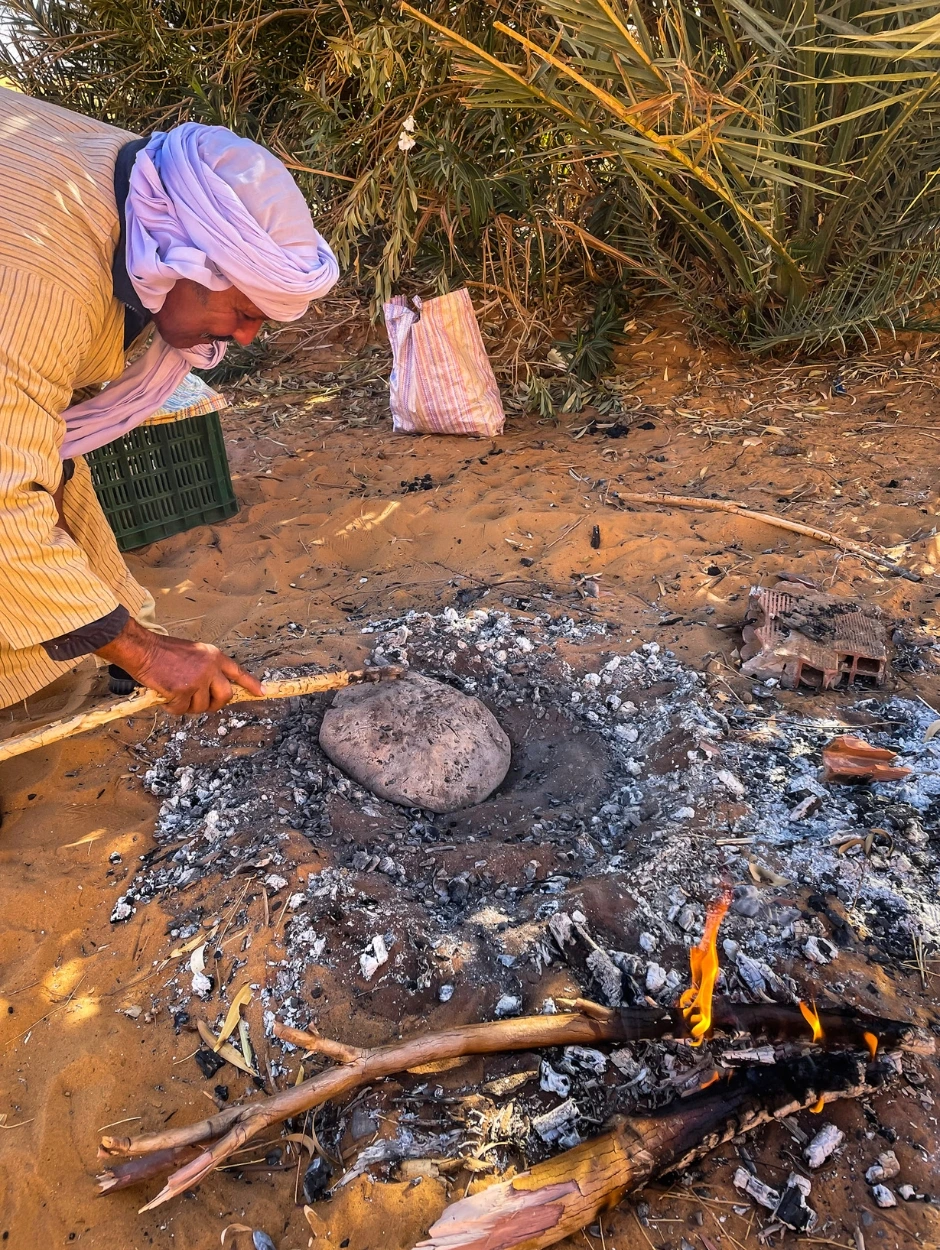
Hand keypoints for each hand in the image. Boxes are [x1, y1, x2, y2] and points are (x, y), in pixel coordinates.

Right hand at [96, 619, 263, 714]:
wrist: (143, 649)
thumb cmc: (164, 652)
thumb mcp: (194, 653)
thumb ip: (207, 668)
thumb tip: (213, 689)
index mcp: (214, 656)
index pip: (238, 673)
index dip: (251, 684)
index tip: (262, 692)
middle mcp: (210, 668)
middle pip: (225, 696)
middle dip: (215, 705)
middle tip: (202, 705)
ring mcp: (198, 680)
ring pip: (202, 706)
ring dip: (189, 706)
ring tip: (175, 693)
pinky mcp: (183, 691)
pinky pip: (182, 710)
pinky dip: (173, 708)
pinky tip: (165, 696)